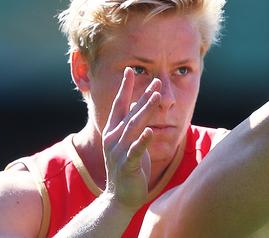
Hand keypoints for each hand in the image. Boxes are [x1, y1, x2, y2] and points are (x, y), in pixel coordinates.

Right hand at [101, 67, 159, 210]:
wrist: (119, 198)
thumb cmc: (127, 168)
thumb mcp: (127, 142)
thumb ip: (130, 124)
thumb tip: (135, 104)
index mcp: (113, 131)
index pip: (119, 105)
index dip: (125, 88)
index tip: (130, 70)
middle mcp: (113, 138)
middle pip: (130, 112)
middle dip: (143, 96)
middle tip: (156, 81)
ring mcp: (119, 152)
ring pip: (134, 127)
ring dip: (145, 111)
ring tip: (156, 97)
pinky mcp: (127, 165)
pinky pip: (136, 151)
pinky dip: (143, 141)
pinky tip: (151, 131)